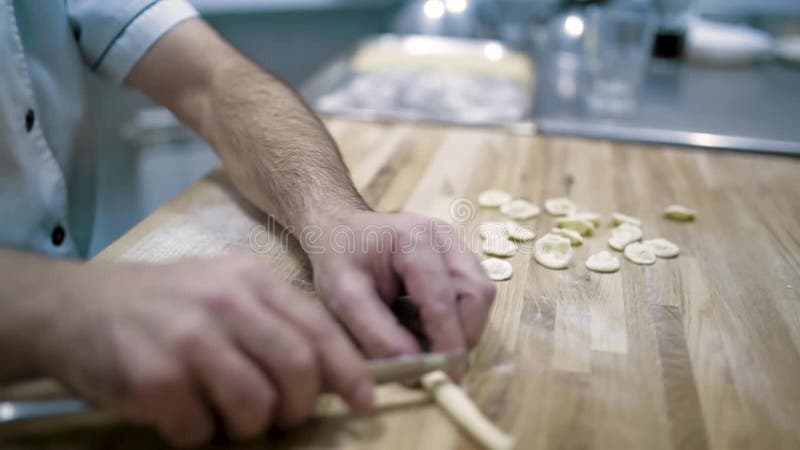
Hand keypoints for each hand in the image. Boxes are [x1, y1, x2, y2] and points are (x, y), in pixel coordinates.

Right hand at [33, 254, 372, 446]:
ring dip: (249, 427)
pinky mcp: (154, 377)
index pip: (317, 328)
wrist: (74, 306)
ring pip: (255, 405)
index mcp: (250, 280)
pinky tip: (183, 415)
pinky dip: (199, 434)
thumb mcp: (222, 289)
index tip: (365, 398)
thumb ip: (271, 319)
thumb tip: (325, 371)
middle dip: (300, 407)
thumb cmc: (162, 303)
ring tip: (228, 418)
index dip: (348, 369)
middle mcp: (224, 303)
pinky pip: (201, 429)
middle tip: (285, 418)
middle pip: (296, 368)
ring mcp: (188, 338)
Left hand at [308, 211, 495, 378]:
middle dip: (463, 335)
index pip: (442, 296)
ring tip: (431, 342)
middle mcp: (444, 238)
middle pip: (476, 293)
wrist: (341, 229)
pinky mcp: (460, 257)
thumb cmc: (340, 259)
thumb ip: (377, 333)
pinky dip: (459, 317)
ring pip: (482, 294)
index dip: (448, 340)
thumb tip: (414, 366)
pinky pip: (474, 292)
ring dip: (463, 327)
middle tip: (438, 363)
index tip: (447, 375)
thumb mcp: (343, 297)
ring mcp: (456, 245)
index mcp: (415, 239)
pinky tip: (431, 324)